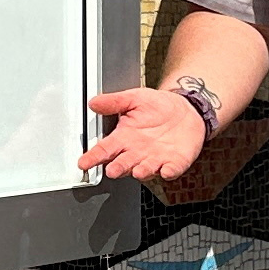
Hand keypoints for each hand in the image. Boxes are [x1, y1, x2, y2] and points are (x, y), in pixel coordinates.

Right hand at [82, 84, 209, 182]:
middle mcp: (137, 152)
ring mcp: (156, 159)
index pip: (105, 149)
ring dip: (141, 171)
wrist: (185, 109)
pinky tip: (166, 170)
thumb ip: (114, 102)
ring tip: (137, 171)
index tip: (83, 163)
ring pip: (145, 169)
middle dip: (118, 168)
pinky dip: (169, 171)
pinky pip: (171, 170)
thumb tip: (94, 103)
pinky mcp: (174, 162)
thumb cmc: (157, 106)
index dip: (93, 157)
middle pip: (123, 163)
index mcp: (125, 137)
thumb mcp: (134, 98)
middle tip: (112, 170)